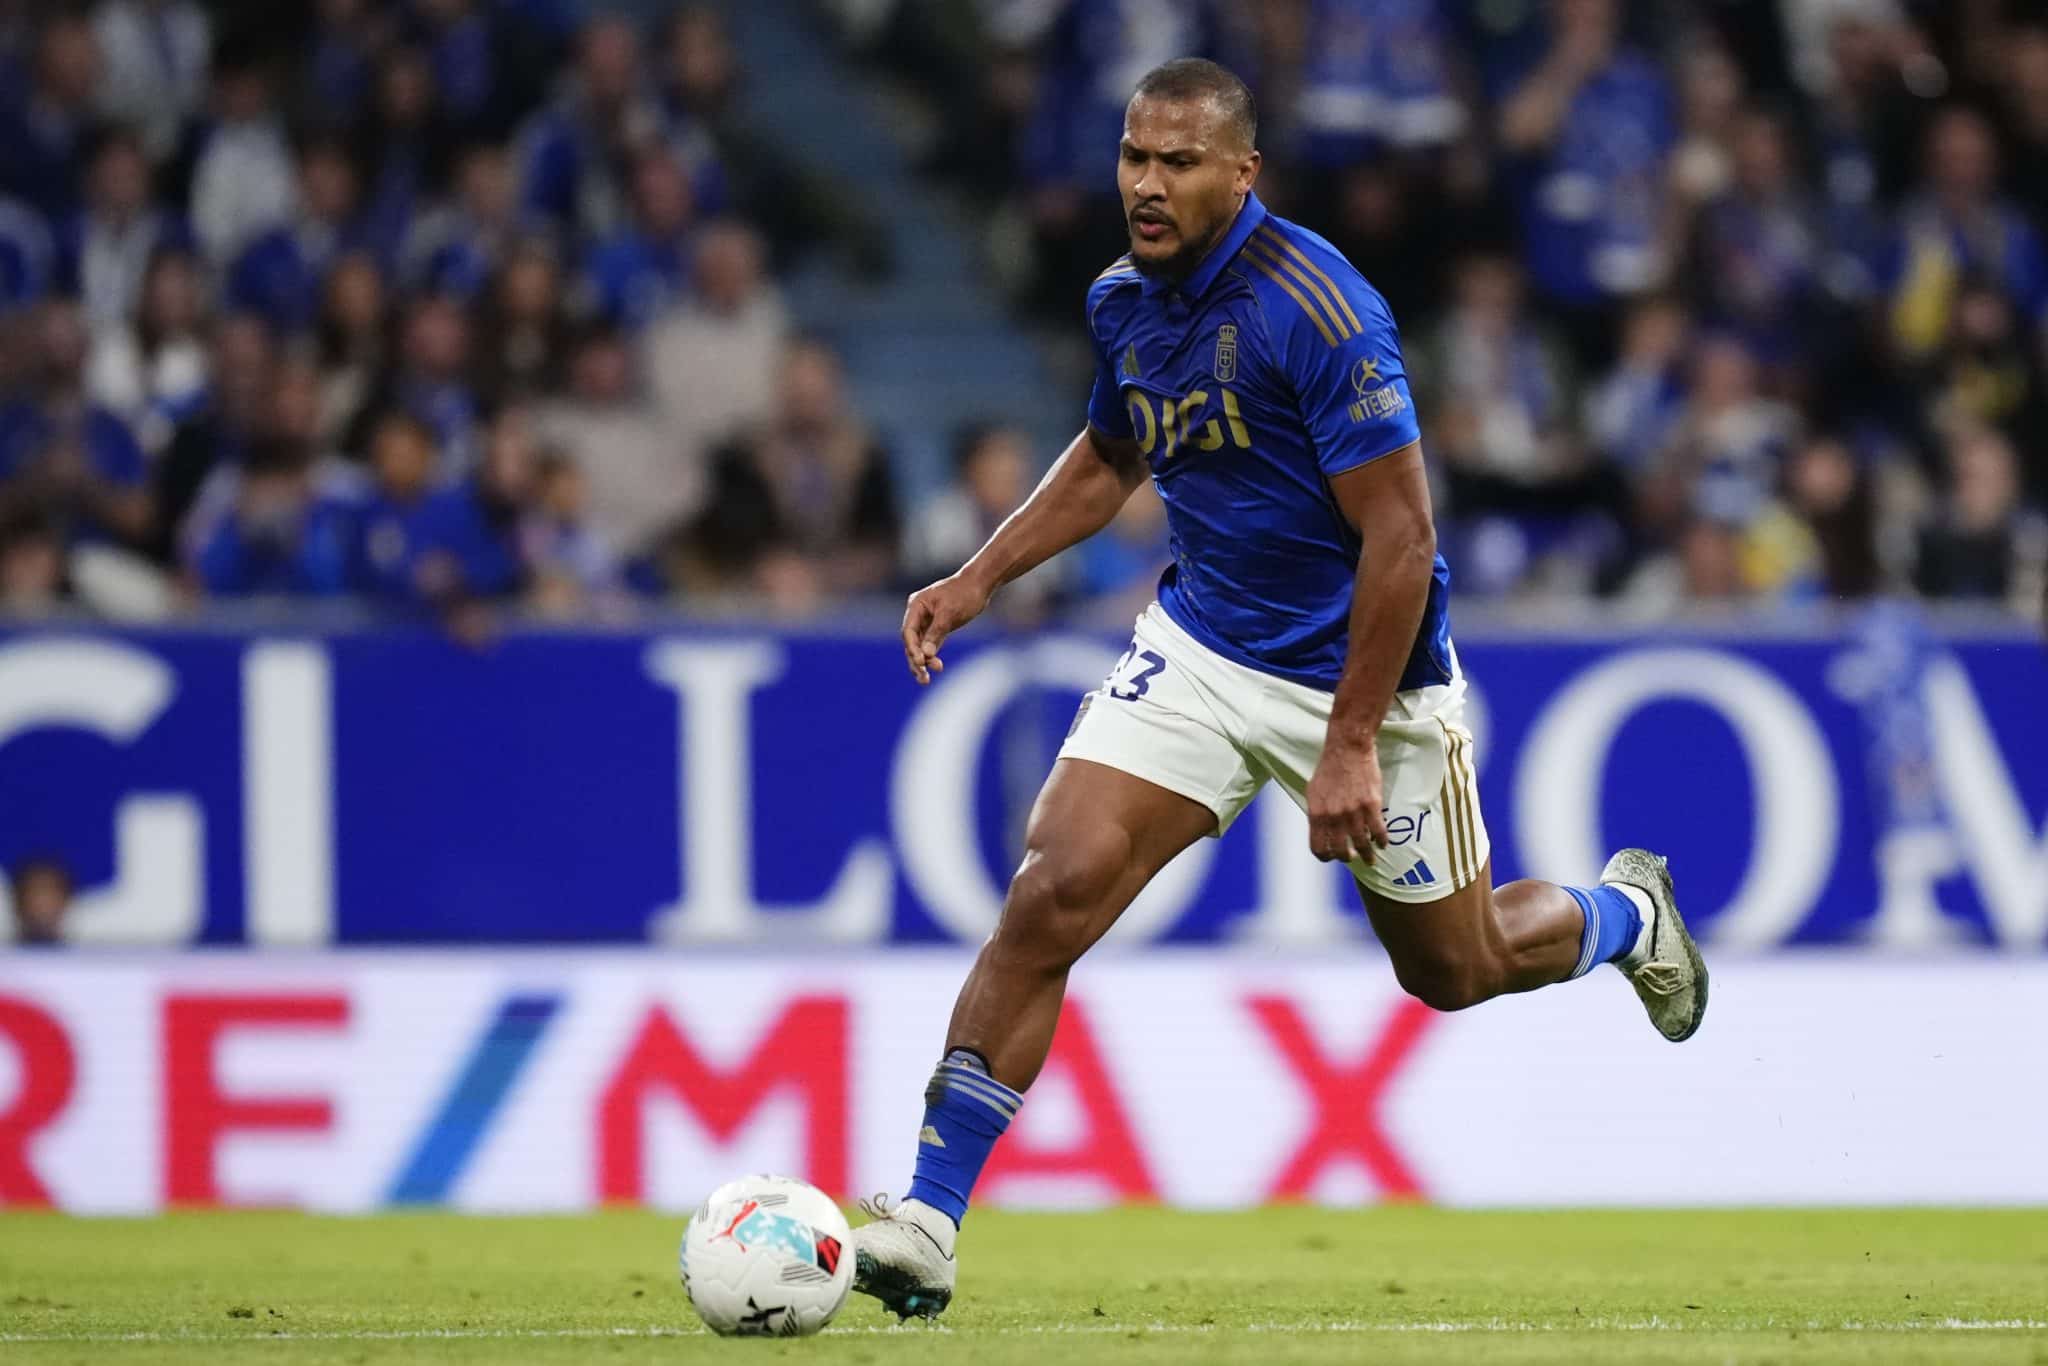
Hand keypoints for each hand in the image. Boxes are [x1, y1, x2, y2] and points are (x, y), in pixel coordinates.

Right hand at [900, 571, 990, 684]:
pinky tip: (936, 668)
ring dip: (923, 662)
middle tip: (923, 678)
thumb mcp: (950, 612)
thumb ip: (936, 632)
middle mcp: (918, 614)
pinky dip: (931, 657)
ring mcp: (927, 622)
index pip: (908, 631)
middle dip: (916, 661)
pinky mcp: (938, 628)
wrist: (980, 585)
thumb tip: (926, 655)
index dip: (912, 649)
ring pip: (920, 646)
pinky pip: (930, 645)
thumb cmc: (964, 594)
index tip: (920, 662)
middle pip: (911, 642)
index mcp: (916, 606)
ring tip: (925, 680)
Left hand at [1305, 734, 1389, 864]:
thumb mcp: (1313, 791)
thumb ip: (1316, 812)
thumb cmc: (1328, 767)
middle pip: (1341, 851)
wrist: (1347, 749)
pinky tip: (1383, 844)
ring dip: (1367, 855)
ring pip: (1361, 845)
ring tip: (1370, 858)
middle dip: (1347, 858)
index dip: (1325, 857)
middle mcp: (1333, 817)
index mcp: (1316, 814)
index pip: (1318, 847)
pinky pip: (1378, 831)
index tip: (1332, 857)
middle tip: (1352, 857)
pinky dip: (1382, 841)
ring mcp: (1353, 812)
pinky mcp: (1371, 806)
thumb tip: (1320, 829)